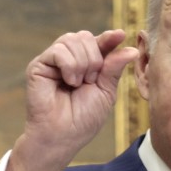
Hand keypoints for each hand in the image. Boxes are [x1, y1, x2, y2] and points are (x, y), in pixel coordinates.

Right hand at [4, 29, 138, 170]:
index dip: (109, 37)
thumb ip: (114, 68)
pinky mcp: (38, 65)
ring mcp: (53, 61)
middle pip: (85, 36)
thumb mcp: (106, 91)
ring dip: (83, 63)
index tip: (120, 35)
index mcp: (86, 65)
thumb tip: (131, 48)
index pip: (98, 42)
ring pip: (72, 39)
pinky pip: (58, 50)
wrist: (63, 136)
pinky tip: (69, 82)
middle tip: (90, 80)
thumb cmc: (83, 119)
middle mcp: (68, 59)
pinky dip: (69, 65)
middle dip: (94, 58)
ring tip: (78, 84)